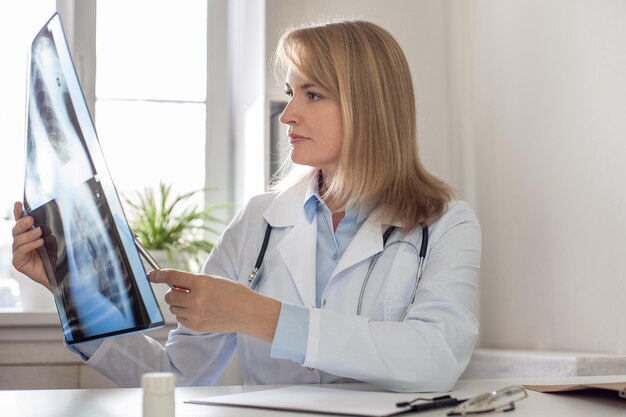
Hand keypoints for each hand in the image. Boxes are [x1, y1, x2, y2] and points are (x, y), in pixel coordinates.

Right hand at [11, 202, 50, 290]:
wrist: (54, 274)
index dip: (18, 213)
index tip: (19, 204)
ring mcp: (18, 252)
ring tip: (39, 233)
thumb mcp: (51, 241)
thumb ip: (46, 233)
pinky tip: (39, 243)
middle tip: (31, 219)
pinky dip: (30, 245)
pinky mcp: (18, 261)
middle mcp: (20, 243)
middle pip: (16, 230)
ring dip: (29, 235)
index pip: (20, 223)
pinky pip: (21, 251)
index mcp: (27, 235)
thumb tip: (41, 226)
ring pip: (18, 240)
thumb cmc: (51, 257)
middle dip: (23, 223)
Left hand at [148, 269, 280, 341]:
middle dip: (174, 292)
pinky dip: (185, 314)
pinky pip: (180, 319)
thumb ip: (194, 281)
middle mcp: (197, 299)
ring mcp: (196, 314)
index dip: (159, 275)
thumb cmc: (234, 294)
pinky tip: (198, 311)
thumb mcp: (214, 280)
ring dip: (180, 304)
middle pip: (169, 295)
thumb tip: (174, 284)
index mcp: (202, 283)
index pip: (173, 276)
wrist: (248, 312)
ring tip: (196, 302)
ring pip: (173, 307)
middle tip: (184, 292)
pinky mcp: (197, 326)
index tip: (151, 275)